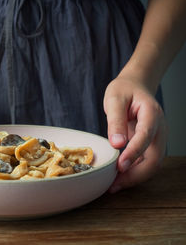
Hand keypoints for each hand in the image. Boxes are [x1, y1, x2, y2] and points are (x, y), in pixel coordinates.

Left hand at [104, 76, 166, 192]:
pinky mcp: (151, 144)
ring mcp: (157, 138)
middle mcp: (159, 129)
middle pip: (154, 158)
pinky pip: (146, 162)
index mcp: (151, 114)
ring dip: (134, 177)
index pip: (146, 136)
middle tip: (114, 184)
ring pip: (152, 164)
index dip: (134, 153)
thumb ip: (116, 120)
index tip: (120, 166)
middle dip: (135, 174)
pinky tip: (119, 178)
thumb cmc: (124, 90)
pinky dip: (134, 172)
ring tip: (113, 186)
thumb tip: (116, 143)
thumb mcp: (114, 99)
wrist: (135, 86)